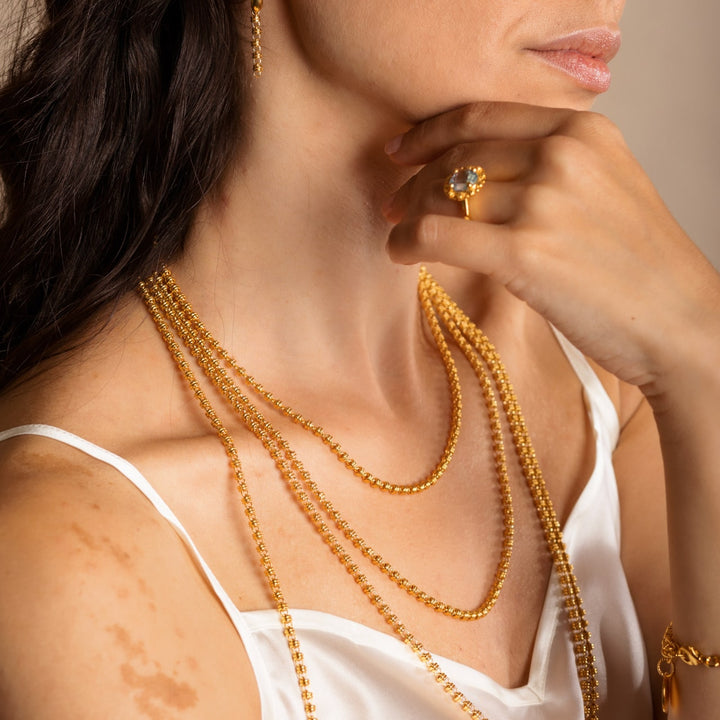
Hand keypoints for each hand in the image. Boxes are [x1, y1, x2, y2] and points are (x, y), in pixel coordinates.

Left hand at [384, 102, 719, 395]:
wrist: (679, 320)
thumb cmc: (639, 266)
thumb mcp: (606, 187)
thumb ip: (551, 167)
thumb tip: (477, 176)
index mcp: (582, 130)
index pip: (481, 116)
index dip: (428, 132)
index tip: (400, 150)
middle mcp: (562, 155)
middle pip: (457, 155)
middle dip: (412, 180)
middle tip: (392, 202)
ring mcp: (544, 202)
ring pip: (443, 195)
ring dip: (408, 215)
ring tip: (398, 232)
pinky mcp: (526, 252)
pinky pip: (439, 235)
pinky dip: (407, 242)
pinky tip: (400, 253)